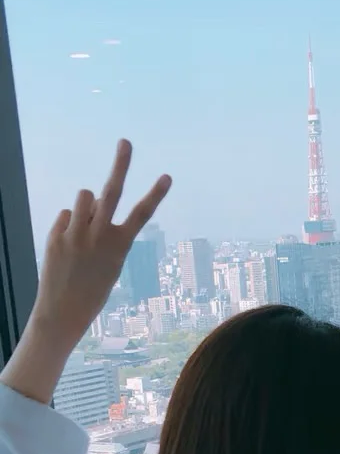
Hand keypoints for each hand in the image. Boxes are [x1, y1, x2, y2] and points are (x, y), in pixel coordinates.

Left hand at [31, 139, 170, 348]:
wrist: (64, 310)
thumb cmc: (92, 288)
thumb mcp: (109, 261)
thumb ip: (104, 229)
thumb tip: (92, 202)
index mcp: (120, 245)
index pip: (142, 214)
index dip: (155, 193)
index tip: (167, 175)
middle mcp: (100, 236)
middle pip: (111, 191)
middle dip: (121, 165)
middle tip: (126, 142)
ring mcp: (77, 233)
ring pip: (84, 197)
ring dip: (86, 205)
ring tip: (84, 227)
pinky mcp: (58, 234)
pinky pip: (67, 215)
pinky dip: (69, 225)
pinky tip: (67, 247)